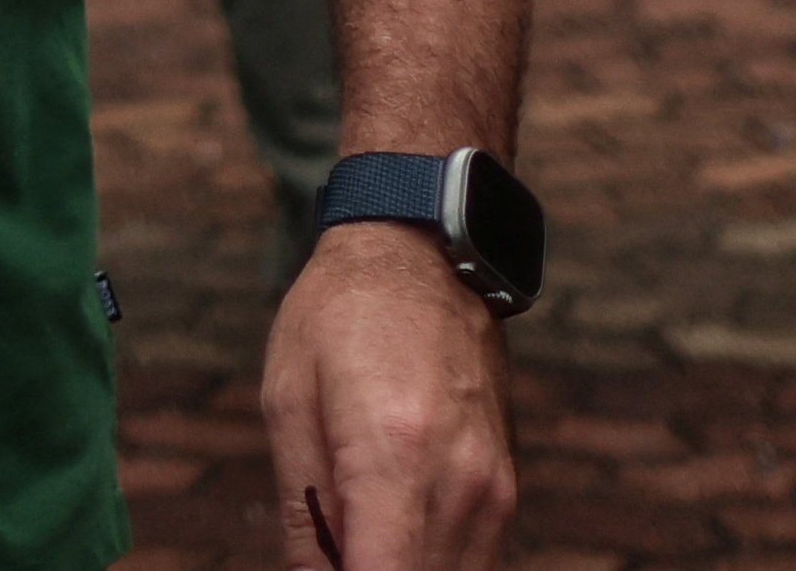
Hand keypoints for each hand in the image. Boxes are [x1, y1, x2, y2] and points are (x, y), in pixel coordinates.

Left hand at [262, 223, 514, 570]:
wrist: (423, 256)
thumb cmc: (338, 319)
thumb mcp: (288, 402)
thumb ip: (304, 509)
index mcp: (394, 456)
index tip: (323, 568)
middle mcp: (461, 484)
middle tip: (329, 542)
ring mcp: (496, 491)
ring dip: (399, 563)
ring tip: (351, 528)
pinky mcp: (508, 490)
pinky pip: (472, 558)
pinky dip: (429, 559)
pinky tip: (385, 526)